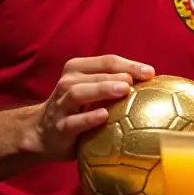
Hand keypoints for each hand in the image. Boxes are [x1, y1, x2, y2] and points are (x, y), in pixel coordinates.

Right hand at [29, 55, 154, 159]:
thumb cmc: (78, 109)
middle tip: (137, 81)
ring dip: (103, 89)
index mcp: (78, 70)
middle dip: (118, 74)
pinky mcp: (60, 128)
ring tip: (124, 90)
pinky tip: (104, 116)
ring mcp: (62, 105)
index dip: (130, 64)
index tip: (151, 73)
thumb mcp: (92, 90)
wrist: (42, 133)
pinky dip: (88, 118)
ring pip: (80, 92)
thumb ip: (115, 82)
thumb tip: (152, 82)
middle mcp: (68, 83)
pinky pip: (74, 122)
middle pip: (95, 74)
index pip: (107, 61)